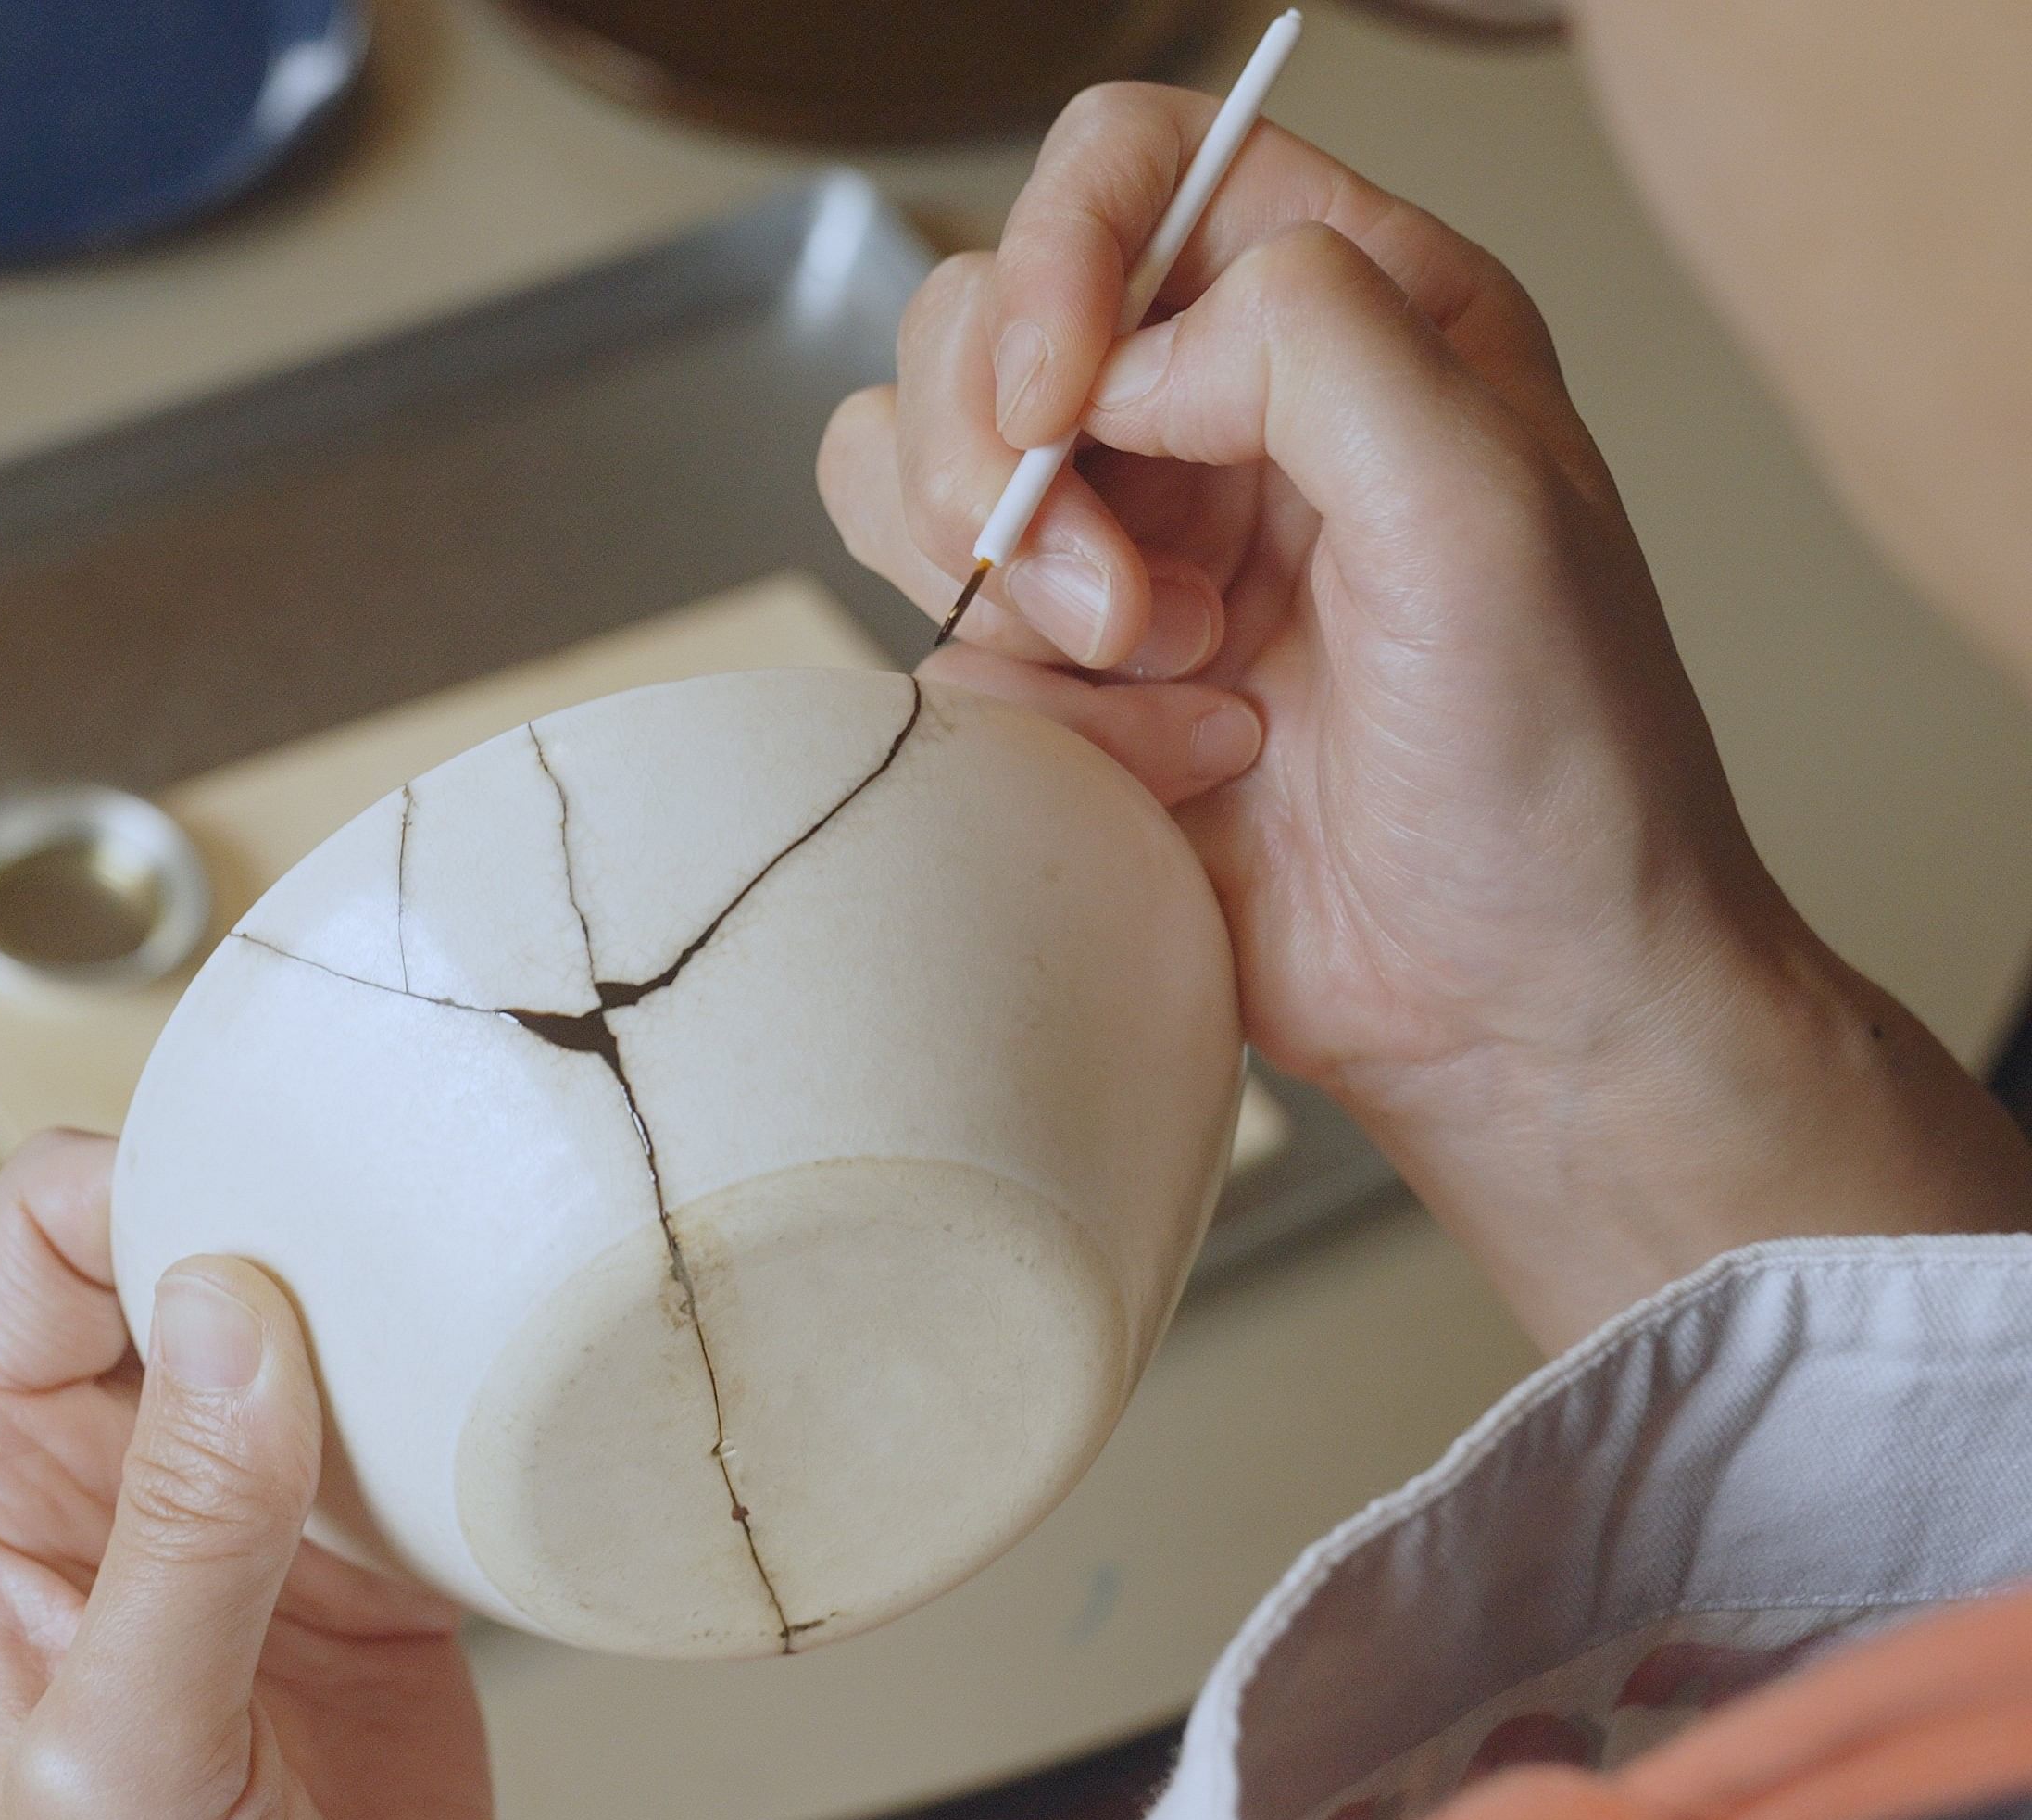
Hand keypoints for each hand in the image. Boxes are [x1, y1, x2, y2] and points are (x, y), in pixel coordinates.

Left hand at [0, 1132, 506, 1819]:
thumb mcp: (138, 1756)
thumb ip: (184, 1533)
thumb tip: (221, 1306)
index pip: (41, 1240)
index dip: (147, 1186)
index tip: (275, 1197)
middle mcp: (109, 1486)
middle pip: (181, 1246)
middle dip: (281, 1207)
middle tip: (398, 1208)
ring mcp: (246, 1525)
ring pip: (308, 1319)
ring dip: (388, 1293)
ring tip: (469, 1275)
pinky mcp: (371, 1577)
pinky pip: (416, 1426)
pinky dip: (467, 1396)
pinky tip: (508, 1393)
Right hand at [820, 86, 2031, 1346]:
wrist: (1517, 1005)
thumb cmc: (1559, 771)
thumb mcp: (1483, 505)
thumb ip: (1306, 347)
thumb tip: (1117, 365)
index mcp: (1353, 308)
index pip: (1127, 163)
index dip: (1055, 256)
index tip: (1058, 406)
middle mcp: (1223, 405)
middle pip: (978, 319)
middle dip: (1006, 467)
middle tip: (1124, 606)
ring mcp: (1129, 541)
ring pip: (912, 469)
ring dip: (1002, 588)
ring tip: (1160, 675)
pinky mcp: (1062, 680)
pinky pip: (929, 639)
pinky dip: (1018, 710)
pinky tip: (1168, 767)